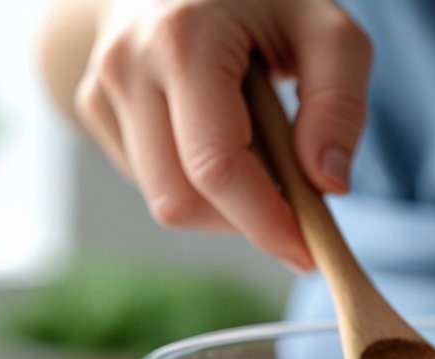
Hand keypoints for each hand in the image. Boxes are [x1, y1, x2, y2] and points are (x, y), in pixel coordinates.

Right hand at [75, 0, 372, 269]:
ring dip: (225, 205)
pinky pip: (153, 183)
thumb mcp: (328, 30)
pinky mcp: (94, 110)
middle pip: (181, 201)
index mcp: (182, 42)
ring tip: (261, 148)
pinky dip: (198, 184)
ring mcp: (101, 90)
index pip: (215, 168)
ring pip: (165, 202)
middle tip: (295, 202)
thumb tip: (327, 185)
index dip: (265, 224)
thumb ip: (340, 103)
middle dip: (245, 221)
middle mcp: (126, 67)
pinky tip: (222, 137)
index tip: (308, 253)